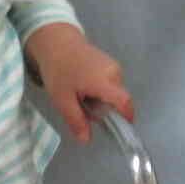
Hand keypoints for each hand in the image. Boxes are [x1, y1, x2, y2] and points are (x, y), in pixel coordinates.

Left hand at [25, 24, 134, 141]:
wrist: (57, 43)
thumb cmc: (58, 72)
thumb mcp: (62, 99)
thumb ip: (76, 120)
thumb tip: (87, 140)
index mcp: (103, 81)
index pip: (124, 101)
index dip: (127, 116)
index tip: (123, 128)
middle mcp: (114, 73)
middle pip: (118, 98)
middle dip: (106, 108)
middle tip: (85, 108)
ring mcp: (114, 66)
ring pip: (114, 91)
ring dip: (103, 98)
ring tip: (82, 94)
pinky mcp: (111, 63)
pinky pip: (112, 82)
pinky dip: (102, 88)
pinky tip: (85, 84)